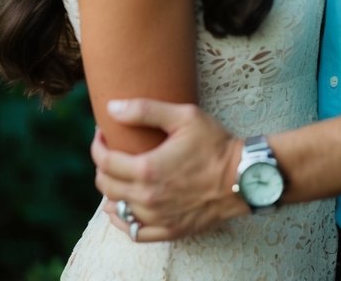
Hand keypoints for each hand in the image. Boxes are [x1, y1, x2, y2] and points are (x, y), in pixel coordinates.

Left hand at [91, 100, 247, 241]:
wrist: (243, 176)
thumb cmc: (215, 144)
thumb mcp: (184, 116)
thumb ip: (145, 110)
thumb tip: (112, 108)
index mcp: (147, 170)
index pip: (105, 162)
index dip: (97, 146)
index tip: (102, 133)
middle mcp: (147, 198)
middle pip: (106, 186)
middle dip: (102, 166)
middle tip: (110, 150)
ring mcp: (157, 219)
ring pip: (117, 209)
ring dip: (111, 191)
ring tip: (117, 175)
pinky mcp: (169, 231)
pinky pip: (134, 232)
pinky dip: (122, 220)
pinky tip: (122, 208)